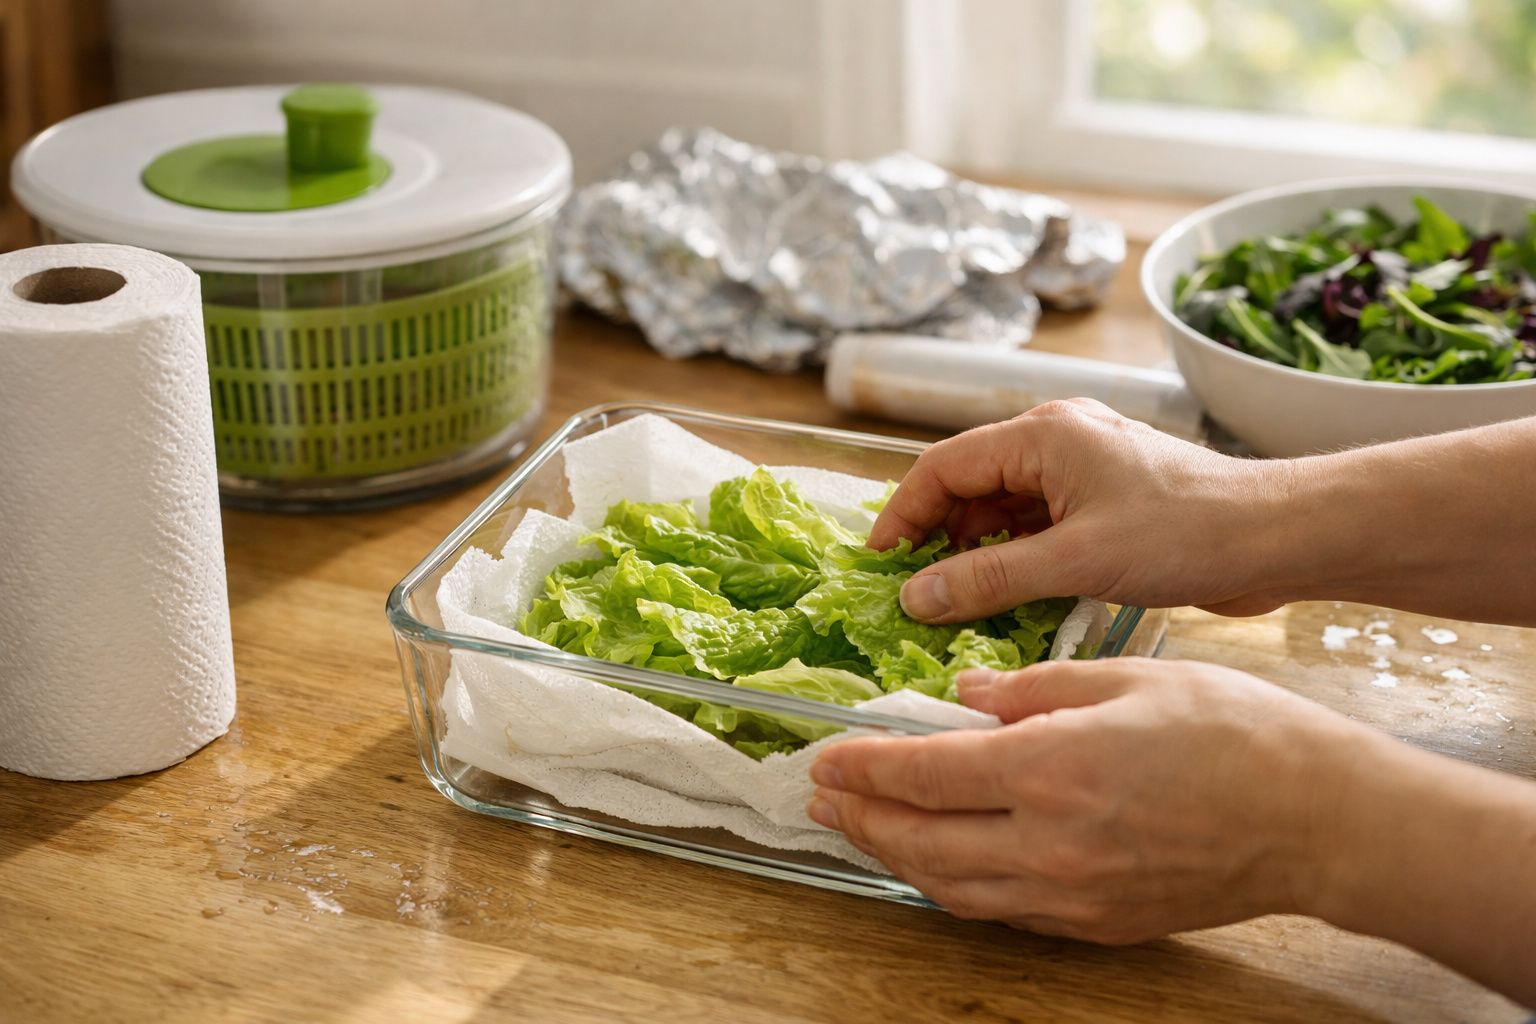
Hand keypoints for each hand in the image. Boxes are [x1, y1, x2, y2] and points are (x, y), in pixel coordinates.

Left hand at [805, 657, 1371, 943]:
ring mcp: (1072, 894)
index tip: (824, 756)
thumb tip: (965, 696)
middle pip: (921, 840)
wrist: (1319, 820)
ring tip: (859, 827)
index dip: (863, 767)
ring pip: (949, 887)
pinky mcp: (1095, 923)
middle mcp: (1051, 843)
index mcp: (1053, 769)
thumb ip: (1032, 688)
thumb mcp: (1126, 678)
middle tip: (820, 795)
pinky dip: (950, 885)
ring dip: (893, 857)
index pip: (924, 774)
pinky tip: (933, 860)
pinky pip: (998, 910)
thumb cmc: (1235, 734)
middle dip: (860, 817)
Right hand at [868, 399, 1298, 621]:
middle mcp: (1056, 440)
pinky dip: (1015, 558)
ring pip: (1003, 509)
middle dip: (937, 537)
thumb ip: (987, 580)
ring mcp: (1083, 470)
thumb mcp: (1075, 562)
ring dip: (977, 553)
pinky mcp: (1105, 500)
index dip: (902, 514)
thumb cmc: (1185, 534)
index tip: (879, 566)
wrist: (1278, 536)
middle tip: (913, 593)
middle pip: (968, 485)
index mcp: (1043, 434)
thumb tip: (915, 598)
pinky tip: (1008, 599)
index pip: (943, 466)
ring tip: (956, 604)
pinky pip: (1038, 526)